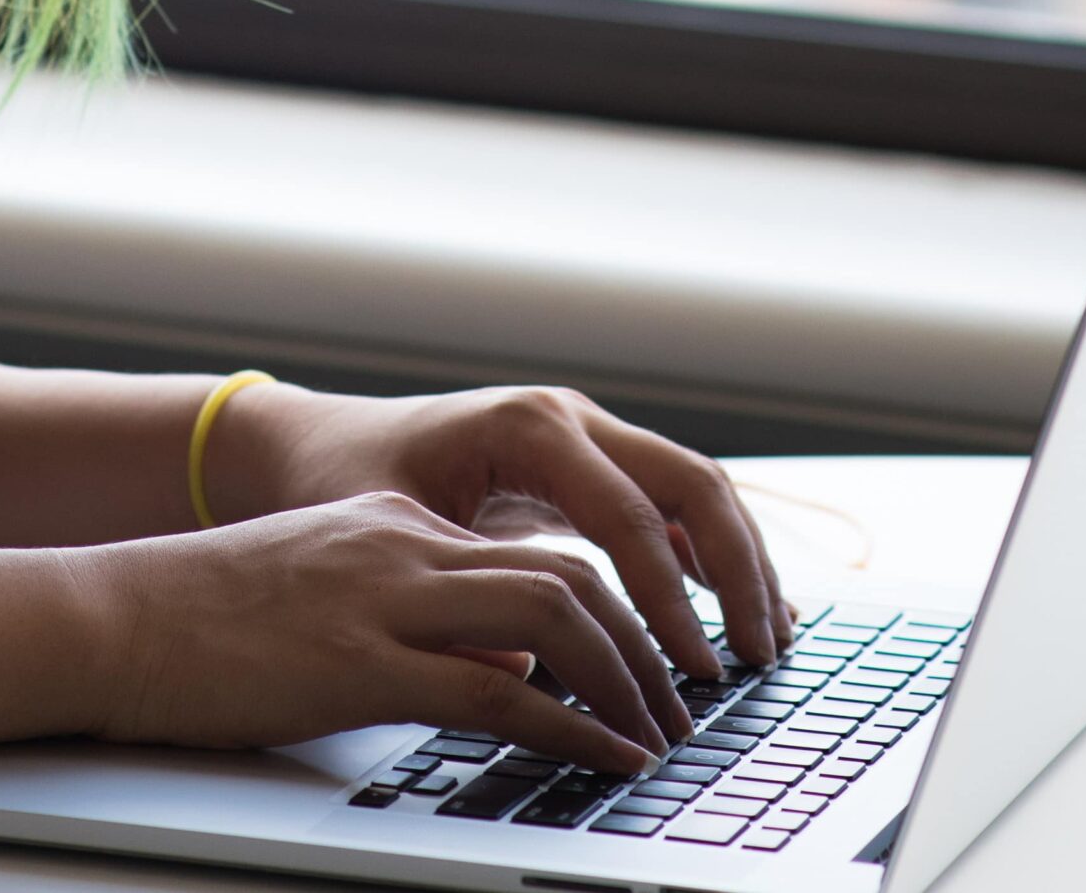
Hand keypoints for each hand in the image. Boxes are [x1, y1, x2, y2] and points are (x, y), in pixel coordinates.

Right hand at [83, 491, 680, 773]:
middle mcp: (401, 545)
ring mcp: (383, 598)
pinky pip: (497, 694)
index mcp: (393, 523)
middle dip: (644, 641)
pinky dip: (572, 729)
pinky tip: (608, 759)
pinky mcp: (360, 663)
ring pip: (552, 615)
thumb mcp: (324, 592)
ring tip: (661, 736)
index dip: (612, 605)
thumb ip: (415, 617)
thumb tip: (506, 673)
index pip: (535, 549)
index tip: (654, 659)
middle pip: (565, 573)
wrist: (110, 615)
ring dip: (626, 679)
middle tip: (684, 703)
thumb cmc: (200, 619)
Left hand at [206, 383, 793, 678]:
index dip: (671, 599)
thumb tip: (531, 660)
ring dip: (738, 559)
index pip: (630, 516)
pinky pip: (668, 501)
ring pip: (694, 487)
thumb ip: (468, 584)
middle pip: (691, 482)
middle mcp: (568, 418)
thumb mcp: (398, 531)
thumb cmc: (345, 481)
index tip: (696, 669)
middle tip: (759, 657)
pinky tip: (733, 612)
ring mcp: (583, 434)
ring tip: (769, 640)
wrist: (316, 443)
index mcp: (528, 427)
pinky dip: (709, 551)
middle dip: (736, 569)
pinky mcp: (586, 464)